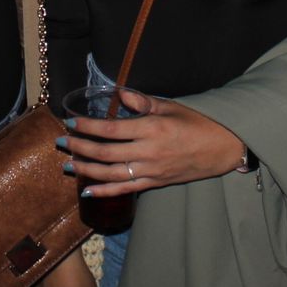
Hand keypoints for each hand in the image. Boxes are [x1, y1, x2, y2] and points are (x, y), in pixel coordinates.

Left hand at [63, 91, 246, 196]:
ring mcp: (152, 170)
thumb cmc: (199, 122)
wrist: (225, 147)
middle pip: (106, 153)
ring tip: (68, 164)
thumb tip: (120, 96)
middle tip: (61, 142)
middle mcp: (149, 152)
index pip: (112, 129)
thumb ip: (143, 103)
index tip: (71, 122)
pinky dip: (105, 191)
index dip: (88, 127)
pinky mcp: (156, 183)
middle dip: (80, 148)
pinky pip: (126, 189)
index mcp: (152, 128)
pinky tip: (88, 191)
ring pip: (111, 174)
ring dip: (86, 170)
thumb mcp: (171, 106)